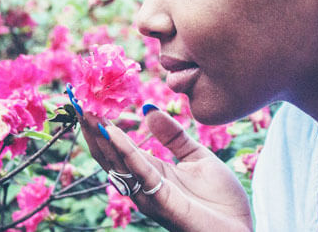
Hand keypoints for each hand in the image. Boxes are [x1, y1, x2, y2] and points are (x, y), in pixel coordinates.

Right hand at [80, 108, 252, 231]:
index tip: (88, 100)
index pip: (116, 146)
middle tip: (76, 100)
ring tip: (86, 110)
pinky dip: (124, 150)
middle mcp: (142, 184)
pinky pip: (139, 171)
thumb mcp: (196, 156)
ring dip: (100, 136)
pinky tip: (113, 132)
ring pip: (115, 162)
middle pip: (107, 154)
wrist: (240, 230)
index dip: (101, 124)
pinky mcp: (159, 202)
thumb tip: (148, 107)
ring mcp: (147, 194)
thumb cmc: (221, 200)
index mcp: (150, 172)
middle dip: (91, 127)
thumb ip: (172, 135)